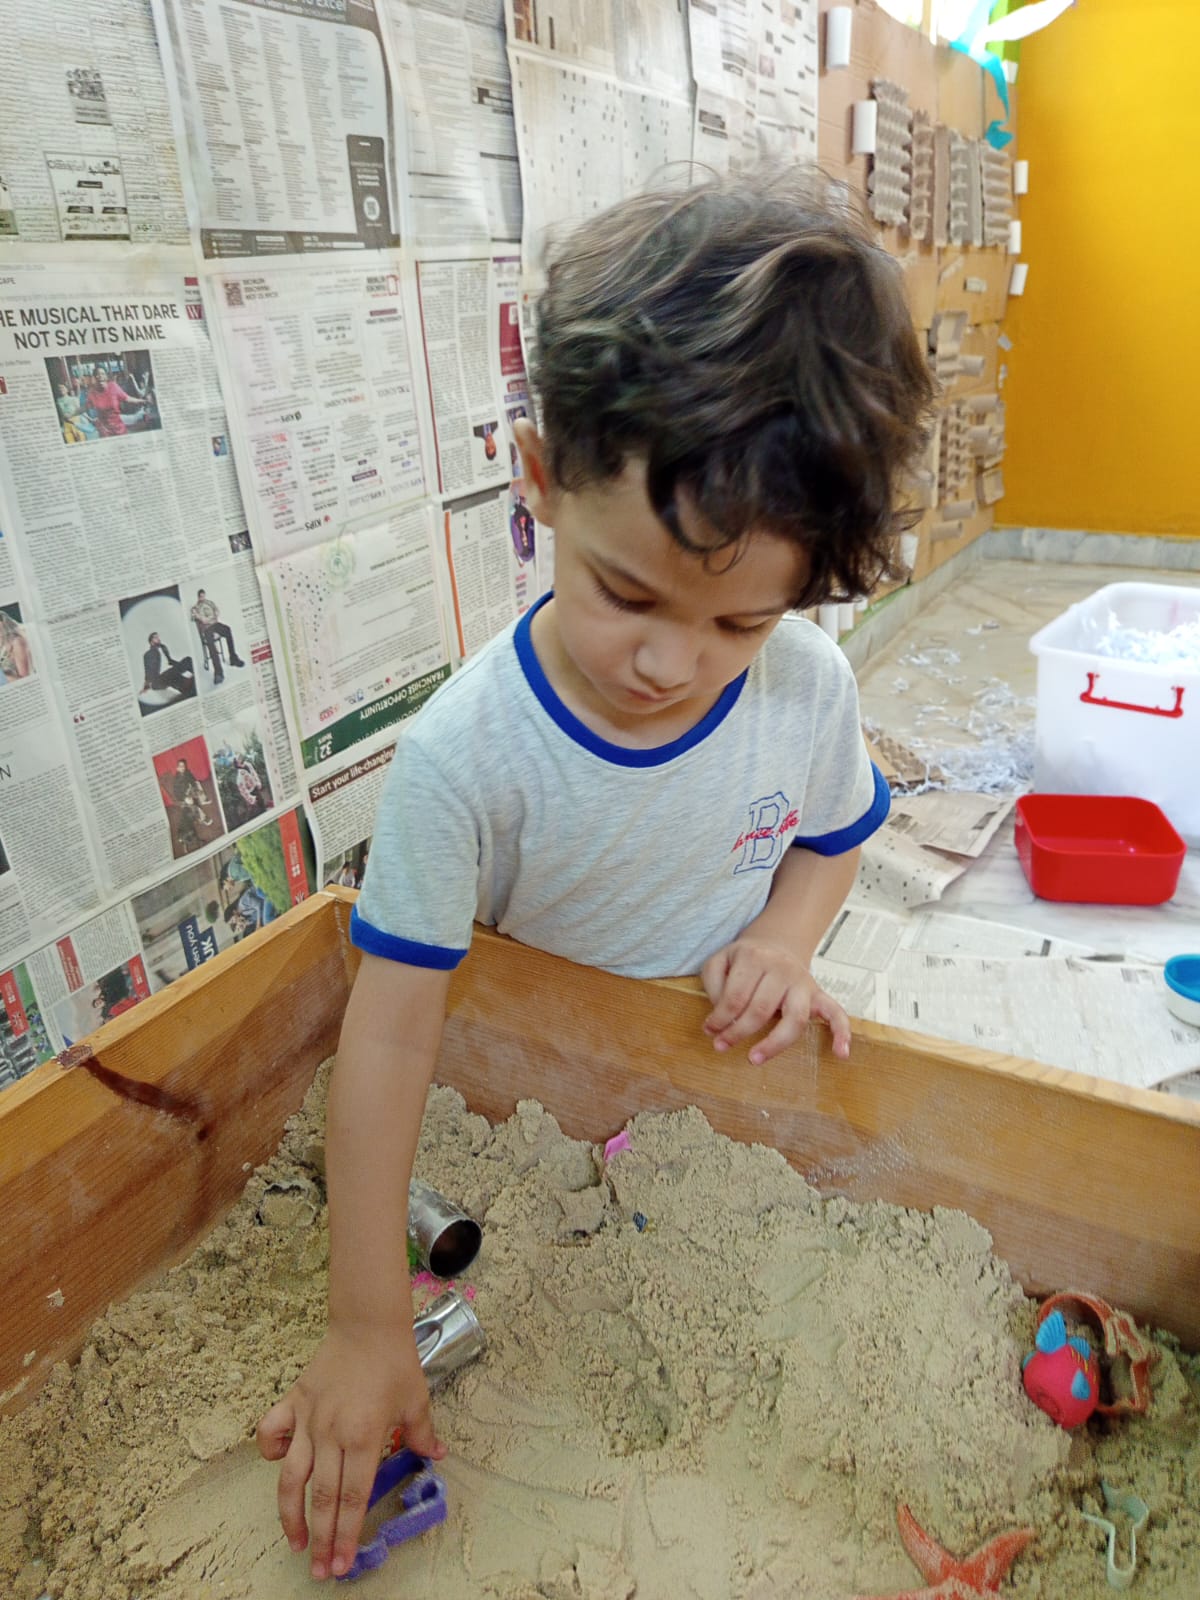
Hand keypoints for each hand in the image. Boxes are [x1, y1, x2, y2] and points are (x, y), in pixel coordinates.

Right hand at [256, 1323, 444, 1580]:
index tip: (342, 1563)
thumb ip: (423, 1434)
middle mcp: (331, 1433)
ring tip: (294, 1542)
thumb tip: (438, 1456)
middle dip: (320, 1539)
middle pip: (321, 1497)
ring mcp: (308, 1419)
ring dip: (290, 1513)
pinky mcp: (293, 1402)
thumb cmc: (395, 1361)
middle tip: (321, 1571)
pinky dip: (270, 1450)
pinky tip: (279, 1466)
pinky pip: (271, 1432)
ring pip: (291, 1477)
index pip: (351, 1498)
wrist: (367, 1323)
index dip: (346, 1534)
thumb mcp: (417, 1399)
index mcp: (363, 1437)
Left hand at [701, 937, 850, 1063]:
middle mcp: (782, 969)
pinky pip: (836, 1012)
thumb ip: (714, 984)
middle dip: (738, 1033)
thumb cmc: (745, 959)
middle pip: (761, 1010)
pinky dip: (841, 1032)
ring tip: (754, 1059)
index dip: (720, 1019)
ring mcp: (802, 982)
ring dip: (774, 1044)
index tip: (710, 1031)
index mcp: (754, 958)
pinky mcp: (818, 993)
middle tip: (721, 1046)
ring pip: (794, 1018)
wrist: (777, 941)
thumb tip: (719, 1016)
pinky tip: (840, 1053)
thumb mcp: (720, 961)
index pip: (736, 997)